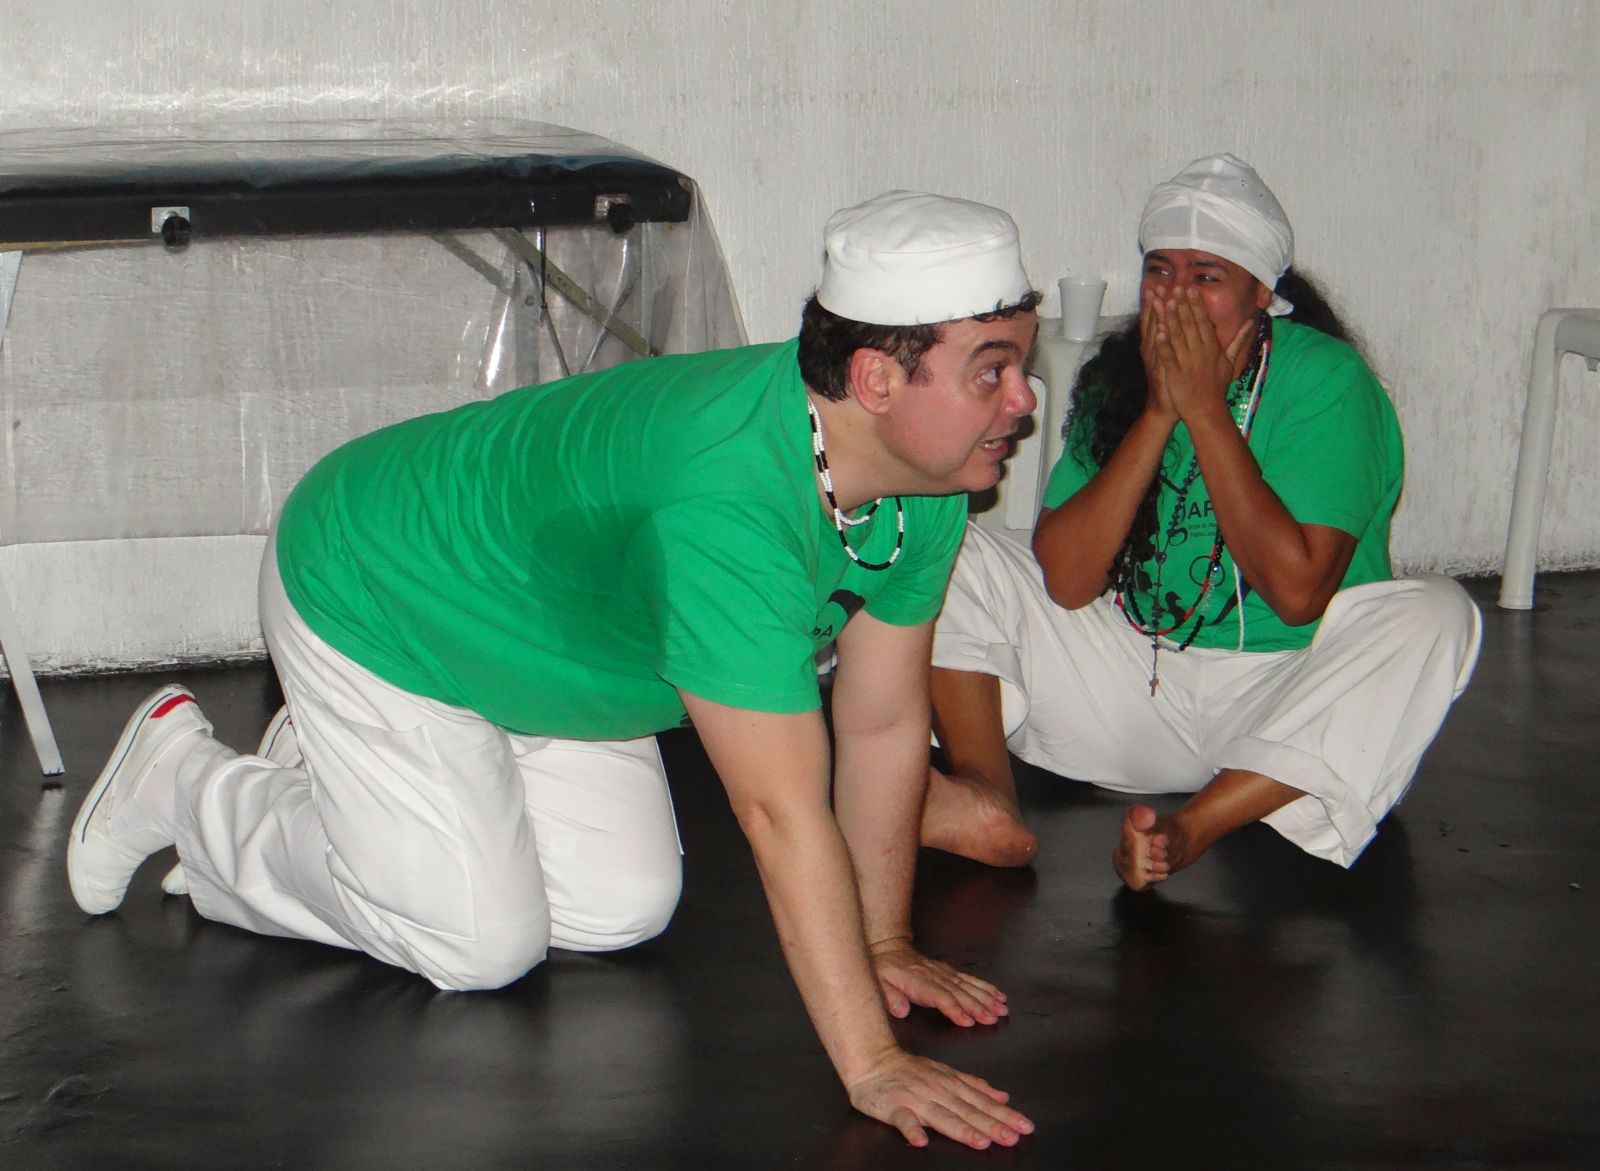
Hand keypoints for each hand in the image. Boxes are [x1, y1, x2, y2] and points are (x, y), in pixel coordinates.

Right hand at [846, 1047, 1032, 1148]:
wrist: (871, 1061)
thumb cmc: (908, 1070)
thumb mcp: (945, 1073)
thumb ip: (973, 1085)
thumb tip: (1002, 1096)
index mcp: (952, 1085)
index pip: (983, 1103)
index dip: (1004, 1115)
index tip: (1024, 1126)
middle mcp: (938, 1092)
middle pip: (969, 1111)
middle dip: (992, 1125)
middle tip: (1012, 1137)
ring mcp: (916, 1099)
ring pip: (943, 1116)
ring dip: (962, 1129)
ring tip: (980, 1141)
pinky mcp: (894, 1107)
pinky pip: (904, 1119)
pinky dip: (911, 1130)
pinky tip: (920, 1141)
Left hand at [869, 938, 1007, 1026]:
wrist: (888, 946)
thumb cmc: (882, 968)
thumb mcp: (877, 982)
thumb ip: (889, 997)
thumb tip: (900, 1011)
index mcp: (917, 982)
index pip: (940, 997)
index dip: (955, 1009)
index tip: (968, 1021)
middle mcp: (934, 976)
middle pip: (960, 993)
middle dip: (979, 1006)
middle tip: (994, 1018)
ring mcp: (943, 973)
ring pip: (968, 986)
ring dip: (987, 998)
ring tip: (1001, 1008)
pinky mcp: (948, 971)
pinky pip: (969, 979)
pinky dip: (985, 987)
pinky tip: (997, 994)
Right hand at [1138, 288, 1179, 422]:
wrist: (1165, 407)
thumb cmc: (1175, 383)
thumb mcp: (1178, 360)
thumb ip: (1186, 342)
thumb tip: (1197, 325)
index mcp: (1162, 344)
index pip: (1162, 318)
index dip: (1164, 301)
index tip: (1166, 283)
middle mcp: (1155, 348)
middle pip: (1155, 321)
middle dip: (1157, 302)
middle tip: (1157, 283)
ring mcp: (1156, 358)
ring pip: (1154, 332)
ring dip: (1155, 314)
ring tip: (1155, 296)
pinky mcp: (1158, 369)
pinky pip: (1158, 352)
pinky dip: (1158, 340)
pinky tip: (1159, 327)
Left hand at [1148, 288, 1254, 422]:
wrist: (1206, 410)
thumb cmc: (1217, 386)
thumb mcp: (1230, 362)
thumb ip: (1238, 340)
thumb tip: (1250, 322)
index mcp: (1212, 348)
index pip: (1203, 322)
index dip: (1196, 305)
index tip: (1190, 289)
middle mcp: (1200, 352)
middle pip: (1190, 324)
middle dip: (1182, 305)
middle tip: (1176, 287)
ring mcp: (1187, 362)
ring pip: (1178, 336)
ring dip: (1171, 318)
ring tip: (1165, 301)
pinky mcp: (1175, 373)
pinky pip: (1169, 355)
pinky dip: (1164, 343)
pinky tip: (1158, 330)